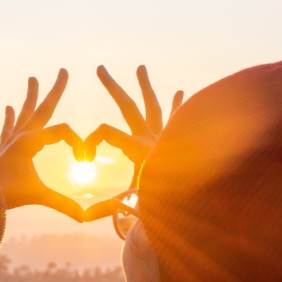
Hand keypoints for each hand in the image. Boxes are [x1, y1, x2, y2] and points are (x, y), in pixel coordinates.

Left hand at [0, 69, 85, 221]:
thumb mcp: (39, 196)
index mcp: (30, 140)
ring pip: (24, 114)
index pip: (63, 131)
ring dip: (30, 97)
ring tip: (32, 78)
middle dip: (55, 90)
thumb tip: (86, 217)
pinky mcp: (3, 150)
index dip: (78, 144)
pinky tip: (8, 107)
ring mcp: (11, 142)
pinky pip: (8, 129)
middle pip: (42, 108)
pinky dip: (9, 119)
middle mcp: (20, 135)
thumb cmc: (7, 194)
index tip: (84, 161)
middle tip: (63, 70)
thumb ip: (63, 204)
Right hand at [82, 64, 182, 220]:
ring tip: (141, 67)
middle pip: (129, 106)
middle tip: (100, 69)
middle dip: (113, 87)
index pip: (107, 132)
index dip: (91, 141)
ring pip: (154, 106)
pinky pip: (178, 120)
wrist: (198, 206)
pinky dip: (179, 106)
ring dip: (146, 87)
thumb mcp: (134, 205)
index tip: (83, 160)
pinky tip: (180, 92)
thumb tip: (94, 214)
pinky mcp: (178, 144)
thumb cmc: (165, 205)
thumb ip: (117, 206)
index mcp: (139, 150)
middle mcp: (153, 139)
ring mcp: (166, 139)